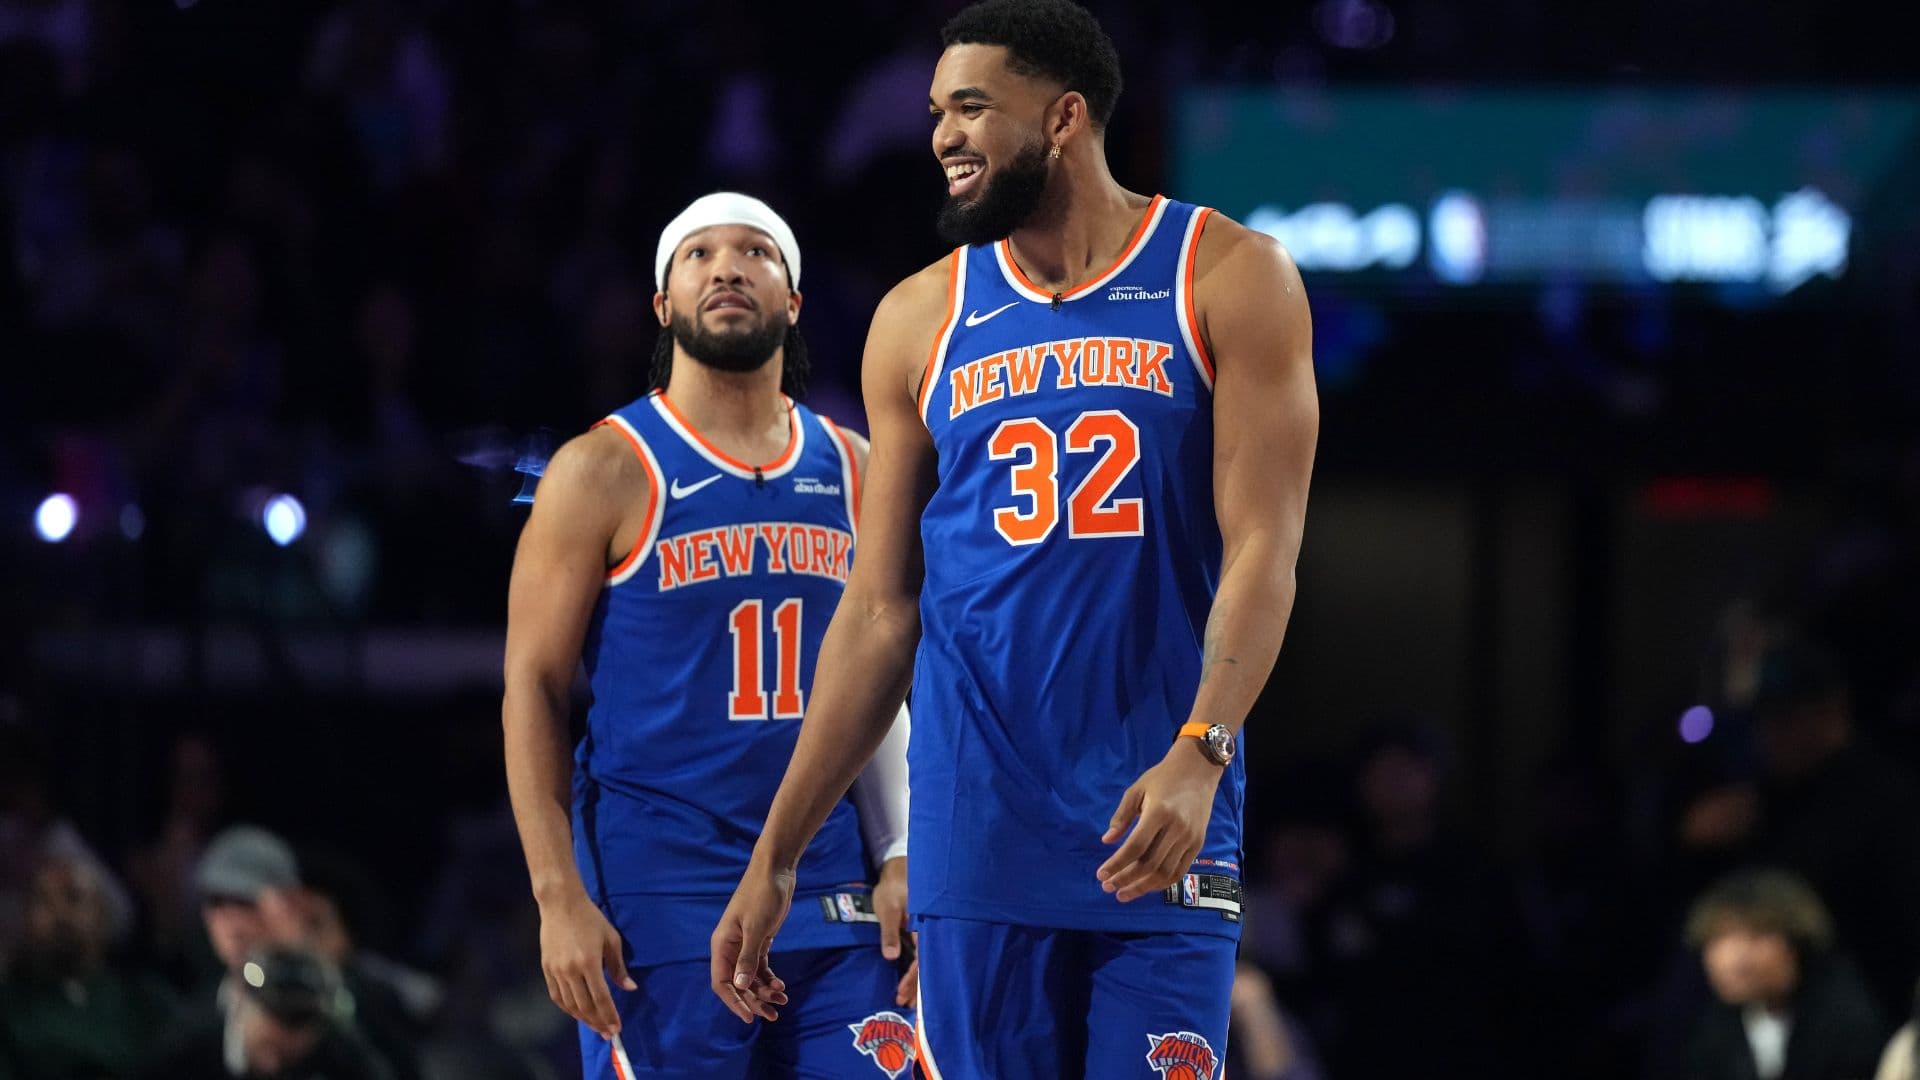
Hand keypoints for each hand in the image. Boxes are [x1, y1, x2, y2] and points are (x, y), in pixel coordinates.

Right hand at [537, 889, 635, 1039]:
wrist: (561, 903)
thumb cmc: (590, 918)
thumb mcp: (611, 939)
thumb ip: (618, 967)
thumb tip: (629, 988)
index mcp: (589, 962)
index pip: (601, 998)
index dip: (609, 1015)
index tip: (617, 1028)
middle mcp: (570, 970)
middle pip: (585, 1006)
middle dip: (598, 1022)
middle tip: (608, 1033)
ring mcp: (556, 970)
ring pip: (570, 1004)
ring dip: (583, 1018)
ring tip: (596, 1026)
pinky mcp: (546, 968)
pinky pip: (556, 995)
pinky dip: (567, 1008)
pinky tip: (577, 1013)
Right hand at [710, 863, 794, 1022]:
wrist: (776, 871)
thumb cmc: (762, 895)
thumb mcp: (756, 928)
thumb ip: (748, 957)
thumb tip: (740, 986)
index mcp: (722, 944)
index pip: (721, 982)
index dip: (734, 1002)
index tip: (749, 1017)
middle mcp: (730, 948)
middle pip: (738, 983)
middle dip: (753, 1000)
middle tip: (772, 1014)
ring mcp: (745, 945)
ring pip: (750, 977)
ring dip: (764, 991)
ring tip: (782, 1002)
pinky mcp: (759, 940)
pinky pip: (761, 967)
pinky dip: (769, 978)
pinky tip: (780, 987)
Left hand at [871, 857, 917, 1006]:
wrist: (898, 866)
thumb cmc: (892, 886)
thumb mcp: (887, 907)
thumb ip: (889, 931)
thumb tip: (891, 957)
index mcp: (925, 927)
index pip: (922, 960)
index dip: (912, 979)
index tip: (902, 994)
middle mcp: (929, 932)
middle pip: (926, 965)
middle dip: (916, 986)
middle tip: (904, 1003)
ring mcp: (926, 932)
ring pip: (926, 961)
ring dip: (917, 980)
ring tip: (907, 999)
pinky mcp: (921, 931)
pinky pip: (923, 953)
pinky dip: (917, 968)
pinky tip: (911, 978)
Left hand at [1097, 740, 1222, 901]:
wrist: (1197, 770)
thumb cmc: (1162, 778)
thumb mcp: (1136, 790)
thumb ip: (1121, 817)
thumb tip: (1107, 841)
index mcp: (1159, 812)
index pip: (1135, 847)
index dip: (1117, 864)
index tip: (1101, 875)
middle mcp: (1177, 828)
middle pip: (1149, 864)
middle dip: (1126, 879)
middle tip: (1108, 887)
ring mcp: (1190, 838)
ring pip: (1165, 873)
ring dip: (1142, 887)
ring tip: (1124, 893)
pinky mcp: (1198, 844)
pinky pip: (1180, 871)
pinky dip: (1162, 883)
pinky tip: (1146, 886)